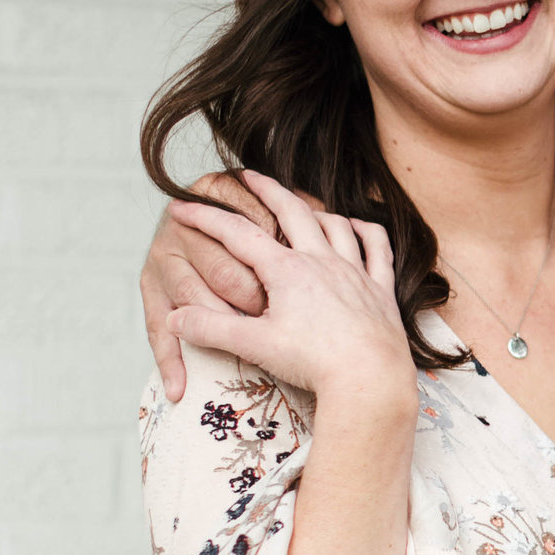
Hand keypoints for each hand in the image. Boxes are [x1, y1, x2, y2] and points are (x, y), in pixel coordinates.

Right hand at [160, 170, 409, 414]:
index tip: (181, 206)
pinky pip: (377, 250)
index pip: (237, 233)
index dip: (205, 217)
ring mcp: (354, 272)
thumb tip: (175, 318)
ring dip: (316, 209)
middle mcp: (321, 261)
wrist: (370, 380)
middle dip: (266, 189)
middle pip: (291, 211)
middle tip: (248, 175)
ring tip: (303, 203)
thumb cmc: (313, 362)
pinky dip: (367, 233)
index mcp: (286, 270)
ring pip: (335, 225)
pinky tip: (358, 228)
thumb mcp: (255, 345)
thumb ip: (211, 328)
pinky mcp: (379, 290)